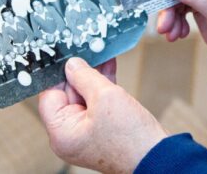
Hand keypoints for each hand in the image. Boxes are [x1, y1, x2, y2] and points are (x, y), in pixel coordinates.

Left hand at [38, 57, 167, 173]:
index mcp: (61, 133)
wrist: (156, 158)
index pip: (50, 96)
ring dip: (94, 76)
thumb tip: (72, 64)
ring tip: (101, 52)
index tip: (67, 54)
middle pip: (68, 94)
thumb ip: (85, 77)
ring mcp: (86, 133)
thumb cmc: (130, 138)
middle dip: (80, 72)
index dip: (59, 73)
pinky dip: (103, 86)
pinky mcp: (101, 129)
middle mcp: (69, 135)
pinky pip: (97, 103)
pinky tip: (108, 66)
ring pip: (85, 96)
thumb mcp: (105, 97)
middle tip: (87, 47)